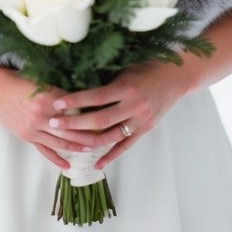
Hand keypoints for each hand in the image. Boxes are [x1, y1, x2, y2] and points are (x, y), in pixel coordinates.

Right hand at [0, 69, 104, 169]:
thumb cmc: (18, 81)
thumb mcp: (41, 81)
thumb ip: (60, 91)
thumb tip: (82, 96)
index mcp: (48, 96)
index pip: (75, 106)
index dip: (90, 110)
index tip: (104, 112)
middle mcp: (42, 114)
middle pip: (71, 127)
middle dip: (89, 132)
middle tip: (106, 136)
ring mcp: (33, 128)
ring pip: (60, 140)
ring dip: (77, 146)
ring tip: (93, 149)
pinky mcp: (27, 137)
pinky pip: (45, 150)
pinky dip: (57, 158)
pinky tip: (68, 165)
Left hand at [43, 62, 192, 169]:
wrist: (177, 77)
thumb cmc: (148, 67)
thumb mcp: (126, 69)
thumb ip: (106, 80)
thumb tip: (77, 85)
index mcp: (127, 88)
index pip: (96, 97)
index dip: (75, 101)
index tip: (57, 104)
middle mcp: (134, 106)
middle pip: (99, 120)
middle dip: (74, 123)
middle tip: (54, 123)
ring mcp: (141, 120)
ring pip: (110, 136)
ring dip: (87, 141)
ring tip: (68, 141)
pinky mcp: (146, 129)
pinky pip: (126, 146)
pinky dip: (111, 156)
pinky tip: (96, 164)